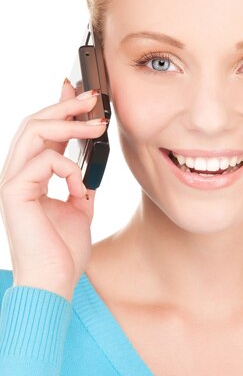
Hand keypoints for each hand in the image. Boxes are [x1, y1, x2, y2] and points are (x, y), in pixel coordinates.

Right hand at [0, 80, 107, 301]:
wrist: (54, 283)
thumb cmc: (63, 251)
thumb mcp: (79, 210)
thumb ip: (80, 185)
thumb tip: (89, 168)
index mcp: (32, 177)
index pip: (43, 133)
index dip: (60, 108)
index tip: (80, 93)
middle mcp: (18, 174)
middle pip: (35, 123)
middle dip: (65, 104)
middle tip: (93, 96)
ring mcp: (12, 181)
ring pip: (34, 131)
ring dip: (68, 122)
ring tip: (97, 124)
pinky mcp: (14, 191)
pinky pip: (44, 161)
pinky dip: (69, 169)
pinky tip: (80, 188)